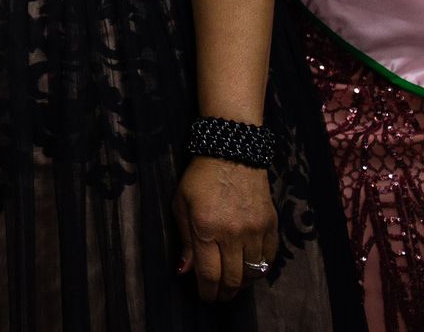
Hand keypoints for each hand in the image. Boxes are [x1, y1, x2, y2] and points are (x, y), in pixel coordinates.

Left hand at [173, 155, 276, 301]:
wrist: (232, 154)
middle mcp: (233, 234)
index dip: (207, 291)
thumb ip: (185, 241)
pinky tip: (250, 269)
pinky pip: (269, 258)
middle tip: (219, 296)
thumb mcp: (181, 206)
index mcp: (207, 229)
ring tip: (233, 285)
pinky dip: (260, 269)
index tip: (205, 297)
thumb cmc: (199, 179)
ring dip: (242, 284)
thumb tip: (185, 271)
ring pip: (253, 272)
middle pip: (233, 278)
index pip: (209, 273)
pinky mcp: (272, 225)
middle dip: (224, 293)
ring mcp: (256, 230)